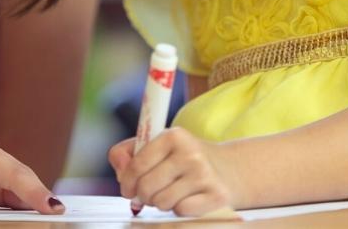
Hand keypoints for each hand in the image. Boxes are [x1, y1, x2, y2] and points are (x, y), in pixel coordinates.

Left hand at [109, 128, 237, 216]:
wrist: (228, 169)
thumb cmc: (184, 158)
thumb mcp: (157, 146)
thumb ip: (129, 153)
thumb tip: (119, 170)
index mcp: (173, 136)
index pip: (137, 165)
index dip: (127, 181)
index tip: (127, 189)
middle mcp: (190, 153)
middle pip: (147, 186)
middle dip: (142, 195)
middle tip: (147, 194)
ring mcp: (205, 174)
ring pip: (162, 201)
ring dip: (160, 202)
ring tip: (169, 193)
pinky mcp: (216, 195)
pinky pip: (181, 210)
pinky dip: (178, 208)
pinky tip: (186, 198)